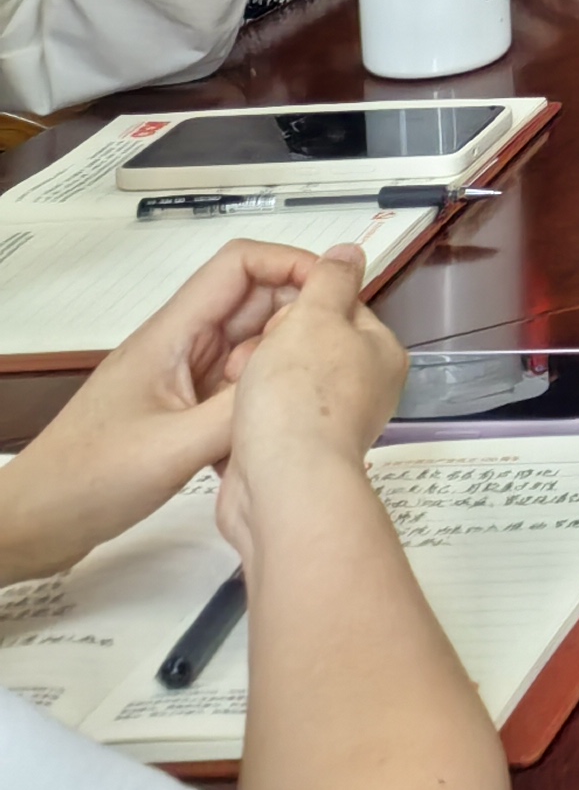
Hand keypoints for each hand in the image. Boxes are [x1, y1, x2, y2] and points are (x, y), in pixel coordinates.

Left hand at [0, 240, 319, 580]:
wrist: (33, 525)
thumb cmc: (84, 481)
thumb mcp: (174, 448)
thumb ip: (242, 411)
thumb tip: (303, 375)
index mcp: (170, 336)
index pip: (240, 265)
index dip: (292, 264)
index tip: (335, 291)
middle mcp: (178, 348)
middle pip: (254, 303)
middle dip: (297, 320)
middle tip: (333, 353)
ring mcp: (180, 380)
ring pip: (249, 348)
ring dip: (280, 365)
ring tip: (306, 398)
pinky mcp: (181, 412)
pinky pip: (237, 389)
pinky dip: (259, 402)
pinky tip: (270, 436)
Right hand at [213, 248, 406, 563]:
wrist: (281, 484)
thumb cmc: (301, 400)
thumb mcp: (315, 319)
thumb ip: (330, 281)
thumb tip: (349, 253)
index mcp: (380, 353)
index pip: (340, 309)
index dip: (298, 306)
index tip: (271, 316)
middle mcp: (362, 390)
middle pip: (304, 347)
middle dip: (267, 346)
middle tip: (251, 356)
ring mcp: (327, 424)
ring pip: (278, 384)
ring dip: (249, 382)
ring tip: (236, 387)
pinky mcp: (293, 454)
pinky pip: (262, 421)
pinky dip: (242, 417)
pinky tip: (228, 419)